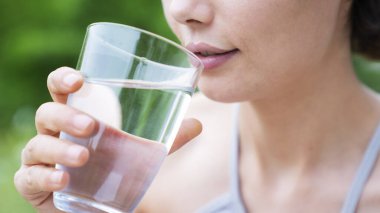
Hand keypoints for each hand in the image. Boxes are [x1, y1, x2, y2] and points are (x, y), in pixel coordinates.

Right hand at [14, 67, 201, 211]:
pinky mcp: (34, 183)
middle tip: (92, 126)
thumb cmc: (115, 169)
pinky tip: (63, 179)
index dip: (63, 79)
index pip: (62, 89)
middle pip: (48, 113)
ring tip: (84, 157)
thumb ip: (168, 139)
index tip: (79, 79)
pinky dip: (44, 176)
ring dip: (59, 148)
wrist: (100, 205)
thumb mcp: (143, 153)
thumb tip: (198, 123)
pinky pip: (28, 177)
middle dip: (66, 116)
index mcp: (78, 115)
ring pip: (37, 143)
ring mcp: (42, 157)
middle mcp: (55, 132)